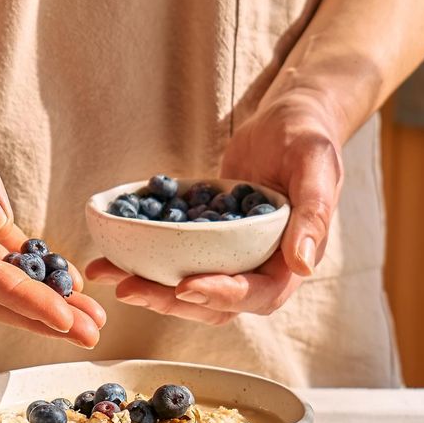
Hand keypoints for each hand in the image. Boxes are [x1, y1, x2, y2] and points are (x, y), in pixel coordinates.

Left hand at [85, 91, 341, 322]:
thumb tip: (302, 264)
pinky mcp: (205, 241)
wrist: (287, 119)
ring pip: (188, 287)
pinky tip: (109, 252)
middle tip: (128, 288)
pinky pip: (174, 258)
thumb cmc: (308, 138)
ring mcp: (229, 258)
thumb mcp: (316, 167)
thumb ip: (313, 214)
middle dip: (169, 300)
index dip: (221, 296)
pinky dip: (143, 259)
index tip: (185, 287)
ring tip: (107, 272)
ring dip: (149, 286)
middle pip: (213, 303)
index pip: (256, 294)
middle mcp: (258, 269)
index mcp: (289, 263)